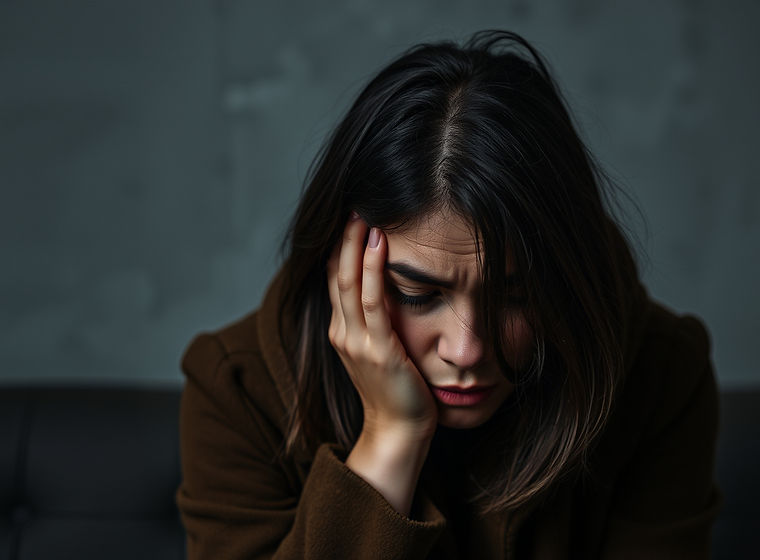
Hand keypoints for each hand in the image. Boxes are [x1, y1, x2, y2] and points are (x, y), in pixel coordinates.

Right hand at [327, 214, 437, 439]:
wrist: (399, 432)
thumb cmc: (399, 392)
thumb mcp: (382, 351)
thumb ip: (379, 324)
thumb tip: (393, 293)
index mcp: (341, 332)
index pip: (334, 279)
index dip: (339, 247)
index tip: (350, 216)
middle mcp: (341, 333)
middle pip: (334, 274)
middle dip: (342, 237)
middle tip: (353, 202)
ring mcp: (355, 341)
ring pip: (347, 281)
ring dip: (354, 244)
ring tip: (363, 213)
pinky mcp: (376, 349)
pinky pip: (371, 301)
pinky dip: (372, 268)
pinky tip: (379, 243)